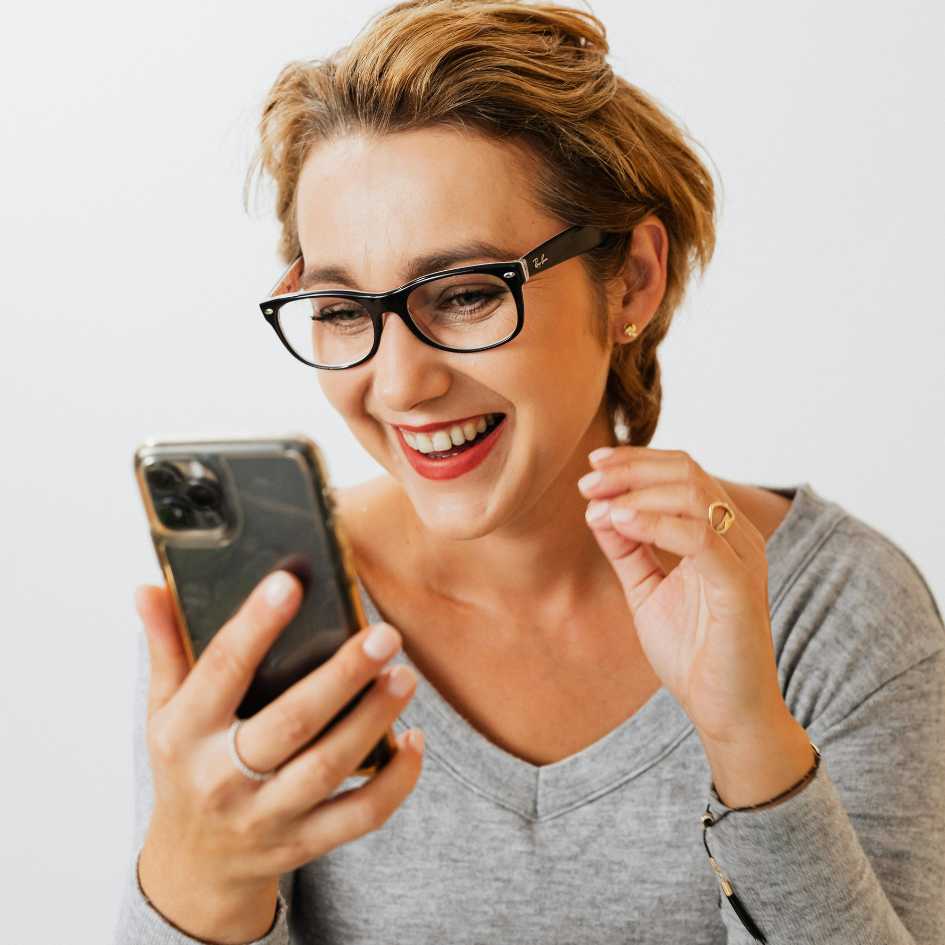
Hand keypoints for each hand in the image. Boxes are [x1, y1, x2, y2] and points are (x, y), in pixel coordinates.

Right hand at [135, 571, 423, 940]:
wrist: (194, 868)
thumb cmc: (185, 768)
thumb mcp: (163, 711)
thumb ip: (166, 648)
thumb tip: (149, 589)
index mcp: (185, 733)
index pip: (221, 669)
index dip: (255, 624)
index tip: (291, 582)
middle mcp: (222, 778)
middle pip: (291, 722)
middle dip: (343, 675)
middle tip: (384, 634)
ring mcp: (266, 816)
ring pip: (329, 766)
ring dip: (374, 719)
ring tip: (404, 675)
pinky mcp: (304, 842)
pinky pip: (360, 815)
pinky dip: (396, 780)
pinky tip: (413, 738)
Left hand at [579, 447, 787, 744]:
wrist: (725, 710)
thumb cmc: (693, 651)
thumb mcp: (646, 589)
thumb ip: (627, 549)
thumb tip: (598, 509)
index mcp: (720, 533)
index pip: (682, 472)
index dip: (636, 462)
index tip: (592, 467)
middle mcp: (737, 536)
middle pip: (686, 473)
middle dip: (630, 471)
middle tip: (587, 483)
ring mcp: (742, 557)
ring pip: (693, 495)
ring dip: (636, 493)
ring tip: (597, 506)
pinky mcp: (739, 585)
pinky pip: (698, 537)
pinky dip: (655, 523)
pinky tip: (620, 523)